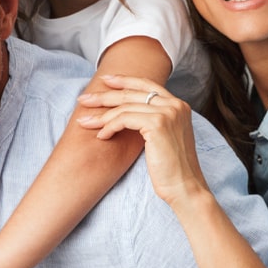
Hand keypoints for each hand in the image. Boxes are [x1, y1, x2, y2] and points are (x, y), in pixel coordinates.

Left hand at [76, 75, 209, 206]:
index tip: (105, 81)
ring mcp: (168, 112)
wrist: (184, 187)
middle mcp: (175, 105)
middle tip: (83, 100)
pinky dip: (109, 126)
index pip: (147, 84)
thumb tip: (126, 111)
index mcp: (179, 105)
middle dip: (104, 95)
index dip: (124, 80)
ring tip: (84, 122)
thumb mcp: (164, 137)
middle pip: (132, 93)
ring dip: (101, 115)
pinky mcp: (158, 124)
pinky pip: (124, 119)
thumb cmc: (171, 168)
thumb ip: (152, 119)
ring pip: (125, 106)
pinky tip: (101, 136)